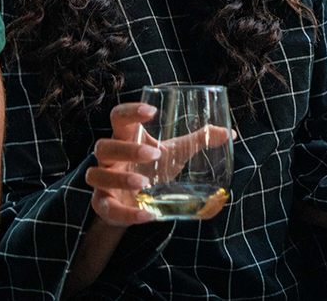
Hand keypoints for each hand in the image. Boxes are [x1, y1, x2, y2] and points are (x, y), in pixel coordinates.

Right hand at [85, 103, 234, 226]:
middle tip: (154, 154)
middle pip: (104, 147)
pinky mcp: (103, 204)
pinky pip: (106, 208)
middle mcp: (109, 158)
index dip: (130, 111)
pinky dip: (125, 213)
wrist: (136, 201)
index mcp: (125, 138)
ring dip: (120, 179)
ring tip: (145, 184)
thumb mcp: (174, 152)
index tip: (152, 111)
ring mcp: (103, 182)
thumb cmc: (153, 169)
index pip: (118, 117)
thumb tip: (230, 133)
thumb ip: (198, 140)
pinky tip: (146, 215)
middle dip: (127, 150)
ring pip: (97, 175)